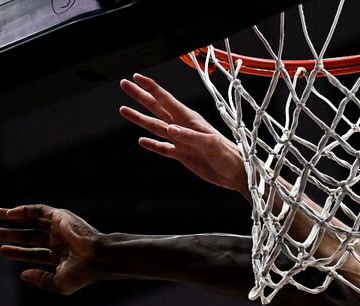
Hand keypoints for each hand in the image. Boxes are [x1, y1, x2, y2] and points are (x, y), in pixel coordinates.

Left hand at [0, 205, 102, 294]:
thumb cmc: (83, 273)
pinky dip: (23, 210)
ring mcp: (59, 228)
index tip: (2, 251)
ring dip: (14, 218)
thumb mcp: (59, 283)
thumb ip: (41, 280)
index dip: (18, 253)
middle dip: (10, 235)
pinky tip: (9, 214)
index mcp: (60, 257)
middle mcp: (58, 241)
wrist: (99, 257)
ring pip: (32, 221)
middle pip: (29, 236)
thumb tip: (23, 275)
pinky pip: (38, 210)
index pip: (34, 253)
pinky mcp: (60, 217)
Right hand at [119, 73, 248, 195]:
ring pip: (155, 127)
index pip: (166, 99)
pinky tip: (142, 141)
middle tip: (125, 85)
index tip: (137, 77)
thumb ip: (189, 136)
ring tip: (124, 109)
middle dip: (140, 97)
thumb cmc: (229, 155)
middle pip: (156, 108)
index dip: (151, 88)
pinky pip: (163, 148)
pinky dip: (152, 145)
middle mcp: (183, 127)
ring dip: (140, 118)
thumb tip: (169, 129)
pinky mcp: (182, 155)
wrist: (235, 173)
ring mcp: (181, 141)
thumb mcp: (210, 143)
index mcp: (190, 120)